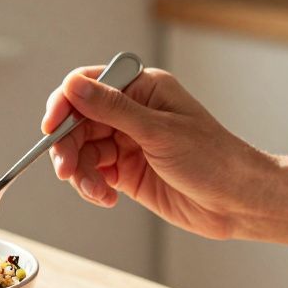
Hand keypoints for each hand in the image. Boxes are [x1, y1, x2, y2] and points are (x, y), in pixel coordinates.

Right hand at [41, 65, 269, 239]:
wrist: (237, 201)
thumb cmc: (213, 159)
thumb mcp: (159, 132)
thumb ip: (113, 109)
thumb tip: (73, 86)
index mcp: (142, 89)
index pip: (88, 86)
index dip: (64, 105)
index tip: (51, 128)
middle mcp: (130, 112)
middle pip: (78, 122)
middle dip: (69, 147)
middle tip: (67, 171)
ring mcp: (127, 142)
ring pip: (82, 151)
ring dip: (81, 173)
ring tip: (98, 193)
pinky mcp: (126, 171)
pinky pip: (93, 174)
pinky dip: (92, 187)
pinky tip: (107, 198)